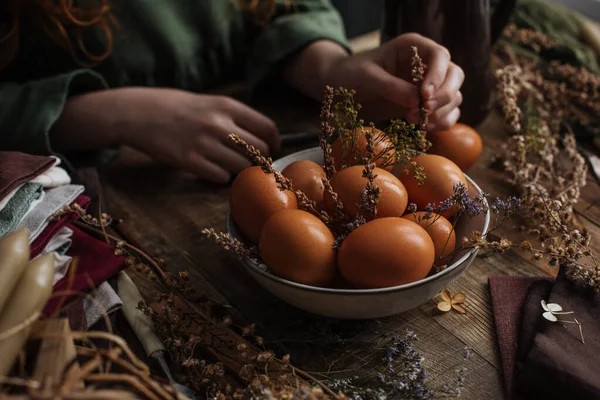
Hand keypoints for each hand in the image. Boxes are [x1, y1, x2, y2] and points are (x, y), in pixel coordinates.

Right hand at [51, 88, 279, 183]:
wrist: (138, 113)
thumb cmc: (176, 107)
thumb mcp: (209, 102)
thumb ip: (234, 117)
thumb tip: (262, 137)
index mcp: (227, 106)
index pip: (267, 128)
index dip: (274, 142)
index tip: (272, 149)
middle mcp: (219, 124)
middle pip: (259, 151)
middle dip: (260, 160)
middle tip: (252, 163)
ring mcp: (204, 144)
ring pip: (242, 167)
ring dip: (241, 172)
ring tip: (232, 168)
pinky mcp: (189, 161)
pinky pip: (220, 178)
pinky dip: (221, 178)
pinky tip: (214, 171)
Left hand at [285, 35, 463, 130]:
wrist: (340, 88)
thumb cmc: (350, 74)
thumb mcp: (366, 77)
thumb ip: (391, 87)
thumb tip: (418, 101)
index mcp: (413, 47)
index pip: (439, 55)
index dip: (438, 75)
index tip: (425, 95)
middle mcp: (426, 64)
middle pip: (454, 75)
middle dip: (444, 95)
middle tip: (424, 110)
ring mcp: (429, 85)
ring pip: (454, 96)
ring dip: (441, 111)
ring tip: (414, 121)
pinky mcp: (426, 105)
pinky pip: (447, 114)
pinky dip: (441, 122)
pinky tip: (424, 128)